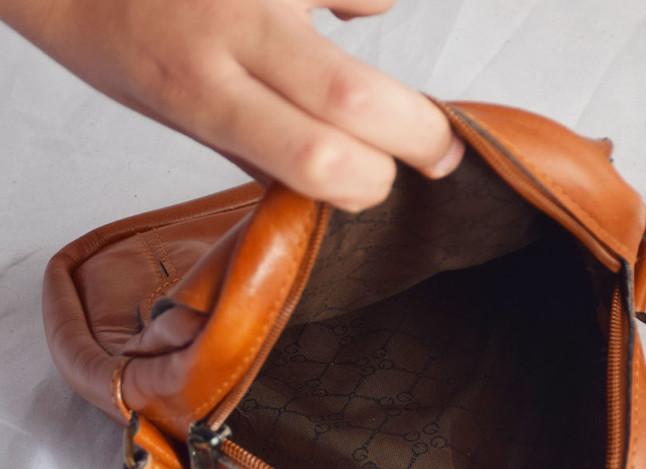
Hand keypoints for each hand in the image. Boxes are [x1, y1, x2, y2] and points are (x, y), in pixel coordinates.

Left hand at [0, 0, 462, 209]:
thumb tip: (337, 183)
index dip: (366, 185)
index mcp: (202, 93)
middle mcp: (230, 25)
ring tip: (375, 67)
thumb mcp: (182, 116)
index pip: (316, 160)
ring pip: (372, 6)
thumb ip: (260, 148)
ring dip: (390, 55)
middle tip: (441, 153)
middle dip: (422, 137)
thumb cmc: (120, 42)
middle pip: (357, 98)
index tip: (376, 188)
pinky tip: (345, 10)